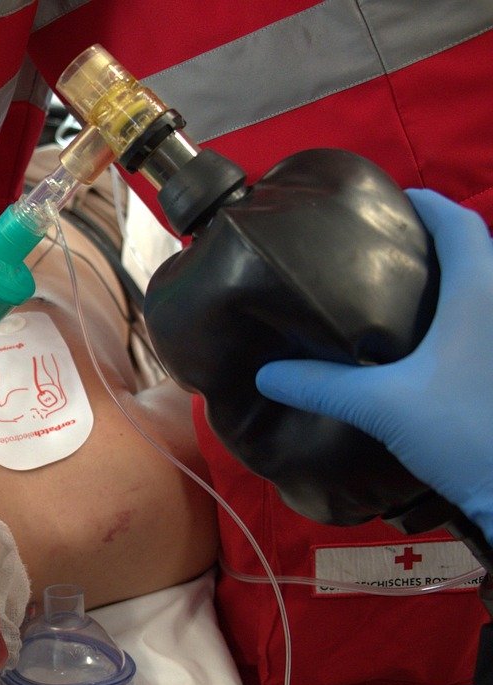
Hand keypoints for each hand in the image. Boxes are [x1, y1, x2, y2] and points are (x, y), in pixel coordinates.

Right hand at [256, 189, 492, 532]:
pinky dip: (460, 325)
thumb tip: (266, 375)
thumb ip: (322, 385)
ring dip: (451, 287)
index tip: (397, 201)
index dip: (431, 205)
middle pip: (477, 256)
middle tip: (386, 252)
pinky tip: (426, 350)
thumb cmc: (462, 430)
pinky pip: (483, 330)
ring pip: (483, 295)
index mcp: (480, 295)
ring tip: (402, 298)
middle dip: (437, 246)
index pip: (462, 226)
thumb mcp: (382, 405)